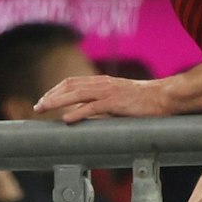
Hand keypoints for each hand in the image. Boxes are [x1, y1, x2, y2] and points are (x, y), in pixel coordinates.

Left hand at [34, 74, 176, 124]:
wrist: (164, 97)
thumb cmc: (144, 101)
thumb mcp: (119, 99)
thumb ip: (102, 104)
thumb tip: (86, 114)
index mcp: (102, 82)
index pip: (72, 82)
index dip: (55, 90)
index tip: (44, 99)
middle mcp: (102, 84)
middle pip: (69, 86)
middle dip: (51, 96)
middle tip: (37, 106)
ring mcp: (108, 92)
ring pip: (76, 95)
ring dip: (57, 102)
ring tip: (44, 109)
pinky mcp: (115, 103)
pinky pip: (93, 108)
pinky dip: (77, 113)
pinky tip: (67, 119)